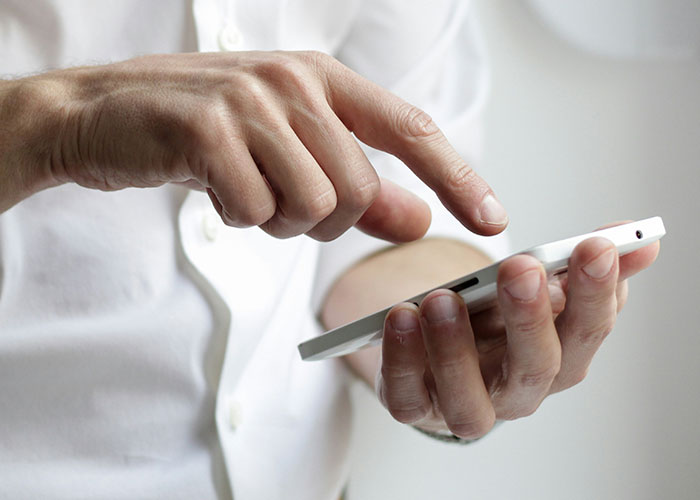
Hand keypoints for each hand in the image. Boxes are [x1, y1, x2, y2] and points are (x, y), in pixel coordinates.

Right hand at [1, 51, 506, 241]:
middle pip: (359, 190)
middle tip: (281, 204)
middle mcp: (296, 82)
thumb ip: (361, 187)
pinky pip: (255, 212)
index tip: (491, 218)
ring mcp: (251, 101)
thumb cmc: (205, 134)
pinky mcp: (207, 129)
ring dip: (280, 221)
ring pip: (313, 204)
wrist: (103, 115)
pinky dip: (237, 217)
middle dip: (325, 221)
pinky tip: (212, 188)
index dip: (457, 176)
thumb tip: (419, 218)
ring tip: (244, 192)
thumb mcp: (290, 154)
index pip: (411, 129)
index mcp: (324, 81)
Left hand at [376, 227, 659, 437]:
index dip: (596, 293)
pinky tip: (400, 317)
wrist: (440, 349)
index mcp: (558, 357)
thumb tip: (640, 240)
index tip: (595, 246)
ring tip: (443, 299)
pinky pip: (406, 398)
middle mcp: (517, 391)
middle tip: (521, 269)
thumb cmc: (495, 320)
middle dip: (531, 318)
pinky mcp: (415, 407)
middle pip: (536, 369)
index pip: (588, 332)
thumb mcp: (536, 288)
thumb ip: (579, 266)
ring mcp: (464, 405)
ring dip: (456, 349)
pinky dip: (401, 361)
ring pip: (469, 400)